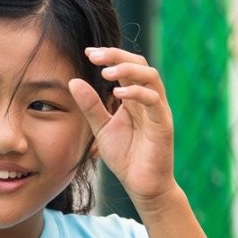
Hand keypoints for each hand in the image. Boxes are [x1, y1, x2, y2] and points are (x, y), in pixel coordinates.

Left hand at [69, 47, 176, 211]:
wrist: (142, 185)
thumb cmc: (125, 156)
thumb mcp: (101, 128)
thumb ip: (90, 106)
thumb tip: (73, 81)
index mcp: (134, 97)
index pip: (126, 66)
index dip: (109, 56)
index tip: (88, 52)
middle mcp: (149, 98)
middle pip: (140, 64)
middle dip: (117, 56)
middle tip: (94, 56)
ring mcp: (158, 110)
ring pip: (150, 77)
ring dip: (128, 70)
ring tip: (105, 73)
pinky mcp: (163, 124)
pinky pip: (154, 101)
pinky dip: (137, 93)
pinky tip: (118, 94)